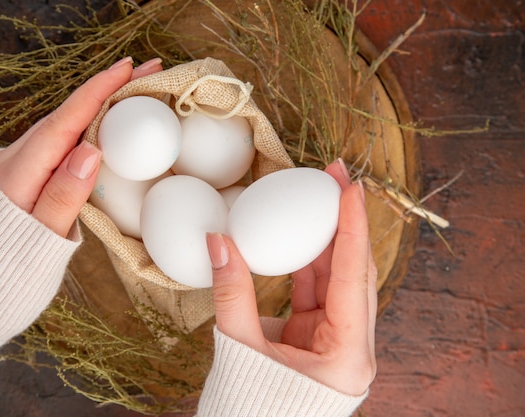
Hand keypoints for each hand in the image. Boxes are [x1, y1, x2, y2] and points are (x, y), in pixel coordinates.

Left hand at [0, 57, 162, 236]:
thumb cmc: (10, 266)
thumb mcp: (42, 240)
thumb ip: (64, 196)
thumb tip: (92, 150)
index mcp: (16, 174)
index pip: (63, 123)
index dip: (96, 93)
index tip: (125, 69)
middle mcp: (15, 160)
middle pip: (68, 116)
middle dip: (109, 91)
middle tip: (149, 72)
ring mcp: (19, 164)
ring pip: (67, 125)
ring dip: (103, 105)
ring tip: (139, 89)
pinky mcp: (28, 172)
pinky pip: (64, 140)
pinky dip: (91, 125)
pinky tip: (112, 120)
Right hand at [206, 160, 376, 395]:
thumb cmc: (252, 404)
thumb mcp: (239, 346)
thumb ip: (231, 292)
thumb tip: (218, 240)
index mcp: (347, 354)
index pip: (354, 277)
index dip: (352, 226)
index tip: (350, 186)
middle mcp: (354, 345)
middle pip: (356, 271)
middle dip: (346, 221)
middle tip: (336, 177)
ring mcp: (340, 340)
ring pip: (341, 278)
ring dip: (329, 238)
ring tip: (319, 197)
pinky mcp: (323, 337)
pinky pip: (321, 291)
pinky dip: (309, 262)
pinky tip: (301, 233)